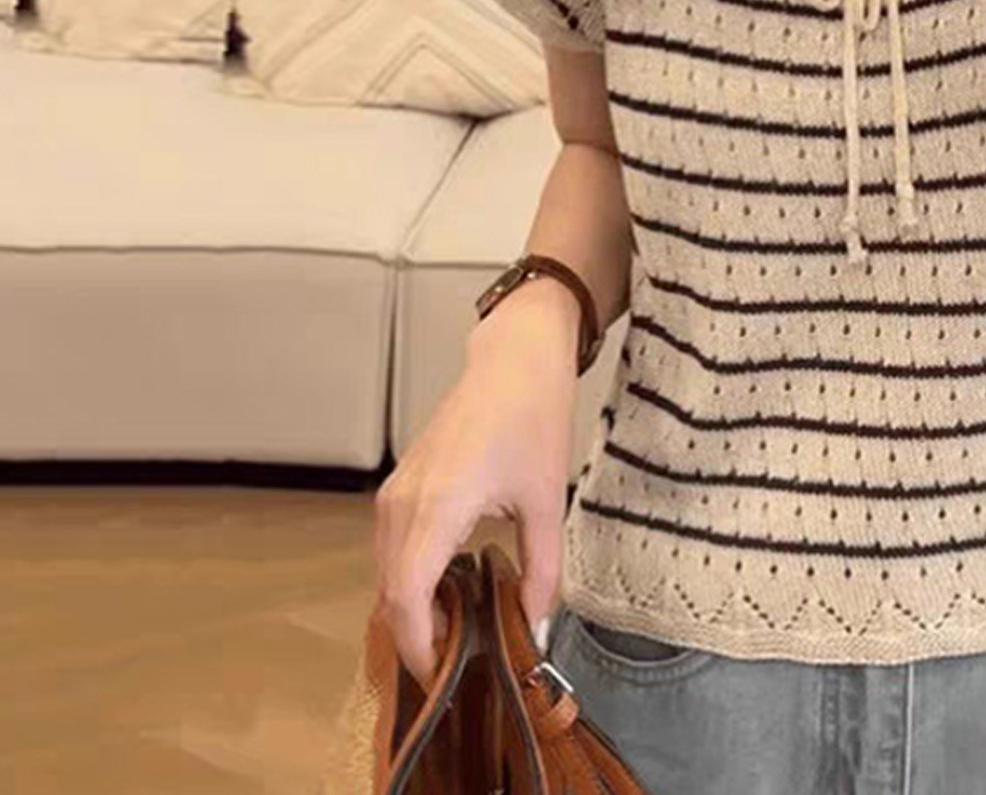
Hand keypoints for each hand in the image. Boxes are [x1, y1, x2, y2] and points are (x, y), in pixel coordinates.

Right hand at [372, 307, 578, 685]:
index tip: (444, 679)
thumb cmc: (533, 418)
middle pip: (390, 594)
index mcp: (437, 507)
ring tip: (457, 635)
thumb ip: (541, 572)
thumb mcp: (546, 501)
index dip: (419, 648)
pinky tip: (446, 591)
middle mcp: (402, 503)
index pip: (406, 599)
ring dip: (410, 609)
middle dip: (415, 637)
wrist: (513, 359)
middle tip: (457, 667)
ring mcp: (394, 492)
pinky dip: (407, 579)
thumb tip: (534, 628)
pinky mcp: (397, 486)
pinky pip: (390, 549)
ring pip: (386, 573)